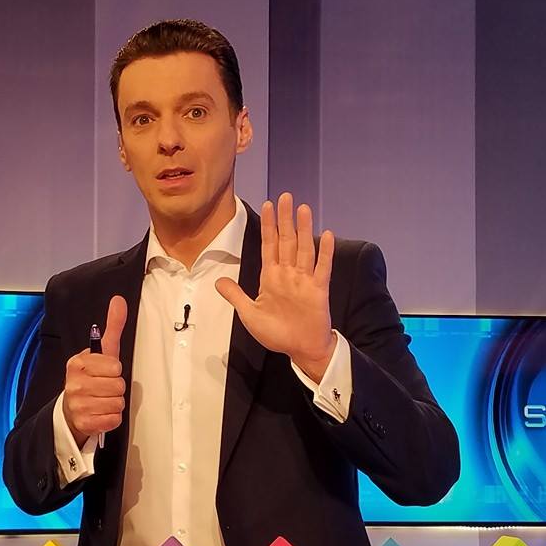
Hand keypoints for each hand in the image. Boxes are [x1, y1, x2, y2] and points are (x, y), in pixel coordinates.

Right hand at [62, 295, 127, 439]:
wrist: (70, 411)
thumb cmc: (90, 380)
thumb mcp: (100, 354)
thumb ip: (112, 327)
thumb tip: (119, 300)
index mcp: (77, 363)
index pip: (115, 367)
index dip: (115, 371)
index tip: (104, 373)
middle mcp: (74, 384)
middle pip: (119, 386)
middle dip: (116, 388)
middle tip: (103, 389)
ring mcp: (77, 405)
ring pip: (118, 403)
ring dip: (114, 404)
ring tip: (101, 401)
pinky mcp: (83, 423)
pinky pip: (114, 420)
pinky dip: (111, 419)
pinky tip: (100, 414)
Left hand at [217, 194, 335, 377]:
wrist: (300, 349)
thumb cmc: (277, 333)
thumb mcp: (249, 314)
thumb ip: (236, 296)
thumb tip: (218, 281)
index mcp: (271, 277)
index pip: (269, 245)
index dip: (268, 225)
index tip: (268, 205)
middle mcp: (288, 274)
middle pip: (287, 240)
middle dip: (285, 219)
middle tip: (285, 196)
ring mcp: (304, 280)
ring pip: (304, 249)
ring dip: (304, 229)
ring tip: (303, 208)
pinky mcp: (319, 290)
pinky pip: (322, 268)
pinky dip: (325, 252)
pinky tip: (327, 235)